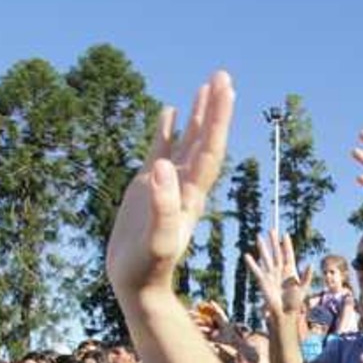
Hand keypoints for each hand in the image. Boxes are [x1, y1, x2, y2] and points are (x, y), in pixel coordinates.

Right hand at [107, 71, 233, 300]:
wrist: (137, 286)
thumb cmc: (147, 269)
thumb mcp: (156, 242)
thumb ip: (163, 206)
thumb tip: (163, 166)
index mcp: (191, 195)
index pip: (210, 150)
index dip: (218, 120)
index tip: (225, 90)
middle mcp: (184, 185)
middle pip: (204, 140)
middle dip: (214, 109)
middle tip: (222, 76)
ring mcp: (167, 184)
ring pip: (187, 141)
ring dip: (198, 115)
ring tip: (205, 87)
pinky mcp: (147, 187)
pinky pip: (161, 150)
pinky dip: (167, 129)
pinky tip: (170, 111)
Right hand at [244, 229, 312, 317]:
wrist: (284, 313)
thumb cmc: (295, 302)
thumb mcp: (303, 288)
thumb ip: (307, 276)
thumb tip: (310, 264)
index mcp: (290, 271)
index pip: (288, 254)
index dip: (287, 245)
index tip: (285, 234)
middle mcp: (280, 270)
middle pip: (276, 252)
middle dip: (274, 241)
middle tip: (271, 230)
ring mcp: (271, 274)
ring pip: (266, 258)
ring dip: (263, 248)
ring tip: (259, 237)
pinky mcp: (263, 281)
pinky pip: (257, 270)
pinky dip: (252, 263)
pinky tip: (247, 256)